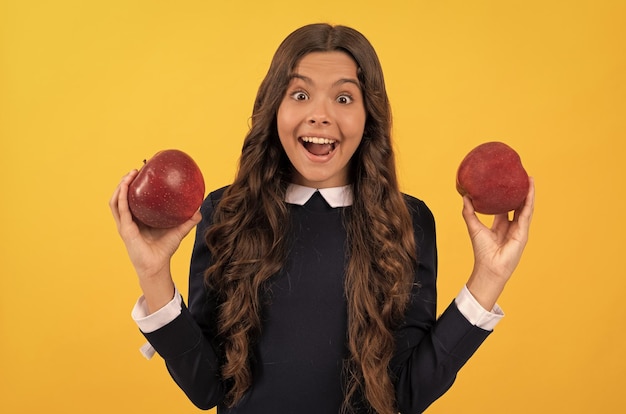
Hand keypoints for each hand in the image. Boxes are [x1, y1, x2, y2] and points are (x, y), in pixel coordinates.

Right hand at [109, 170, 201, 310]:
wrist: (157, 266)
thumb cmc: (164, 250)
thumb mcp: (178, 231)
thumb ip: (188, 220)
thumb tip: (199, 209)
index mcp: (138, 218)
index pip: (132, 199)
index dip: (134, 185)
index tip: (142, 172)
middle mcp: (129, 220)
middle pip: (121, 196)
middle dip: (125, 181)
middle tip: (135, 170)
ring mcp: (125, 224)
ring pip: (116, 201)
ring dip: (120, 186)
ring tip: (129, 175)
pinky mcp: (125, 229)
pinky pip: (120, 209)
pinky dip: (121, 196)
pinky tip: (125, 187)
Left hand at [463, 177, 534, 309]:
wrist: (489, 267)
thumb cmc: (482, 251)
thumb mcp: (473, 227)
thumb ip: (469, 212)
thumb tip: (464, 196)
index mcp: (501, 225)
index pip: (505, 207)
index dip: (506, 195)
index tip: (506, 183)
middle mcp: (511, 226)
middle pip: (518, 205)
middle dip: (520, 192)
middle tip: (520, 176)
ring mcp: (519, 229)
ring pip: (525, 207)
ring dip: (528, 193)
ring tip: (529, 179)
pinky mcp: (523, 232)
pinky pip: (527, 213)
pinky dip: (529, 201)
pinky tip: (530, 190)